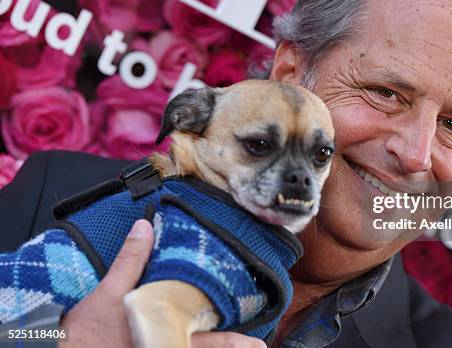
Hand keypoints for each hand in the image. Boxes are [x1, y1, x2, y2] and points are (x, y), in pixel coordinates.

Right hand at [59, 219, 266, 347]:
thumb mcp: (107, 293)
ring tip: (242, 347)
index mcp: (161, 333)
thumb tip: (146, 226)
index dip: (233, 343)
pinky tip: (194, 341)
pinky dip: (187, 343)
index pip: (205, 341)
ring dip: (211, 346)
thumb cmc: (84, 331)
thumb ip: (131, 261)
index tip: (256, 344)